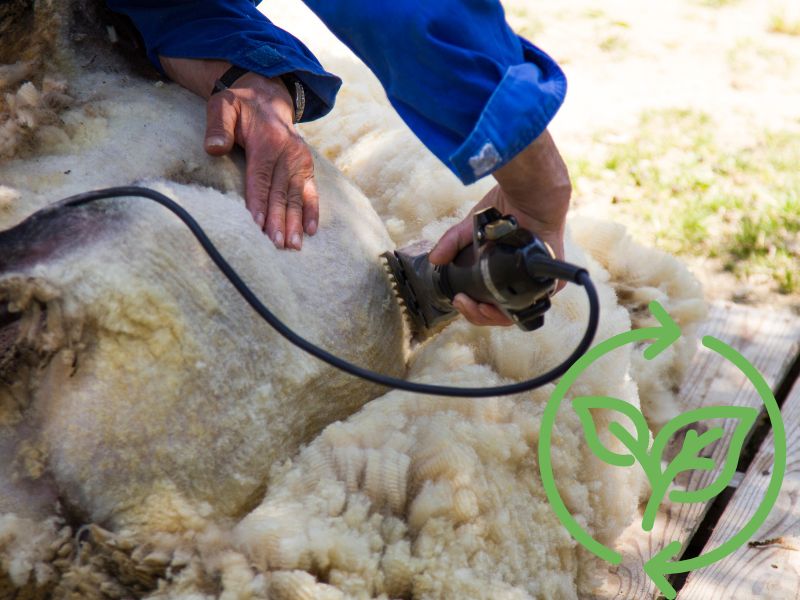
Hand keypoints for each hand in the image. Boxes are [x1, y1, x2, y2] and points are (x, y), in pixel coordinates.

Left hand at [160, 57, 317, 249]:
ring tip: (293, 246)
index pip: (261, 178)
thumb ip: (219, 125)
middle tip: (276, 244)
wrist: (266, 98)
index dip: (259, 203)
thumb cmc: (240, 107)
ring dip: (296, 222)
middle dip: (279, 220)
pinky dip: (312, 211)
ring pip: (297, 196)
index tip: (257, 226)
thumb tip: (214, 147)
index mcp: (268, 141)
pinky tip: (311, 231)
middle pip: (281, 192)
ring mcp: (301, 160)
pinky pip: (311, 192)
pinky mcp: (307, 167)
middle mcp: (289, 152)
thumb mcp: (224, 106)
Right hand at [429, 130, 570, 326]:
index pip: (486, 300)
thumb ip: (452, 243)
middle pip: (497, 312)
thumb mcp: (471, 229)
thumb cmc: (505, 207)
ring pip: (513, 313)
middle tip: (463, 303)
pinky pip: (532, 306)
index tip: (458, 299)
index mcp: (501, 272)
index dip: (471, 307)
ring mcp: (532, 282)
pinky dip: (513, 311)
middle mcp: (516, 280)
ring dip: (492, 316)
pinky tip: (496, 307)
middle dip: (477, 314)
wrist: (529, 194)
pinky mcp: (548, 281)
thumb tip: (434, 259)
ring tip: (477, 308)